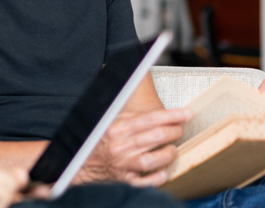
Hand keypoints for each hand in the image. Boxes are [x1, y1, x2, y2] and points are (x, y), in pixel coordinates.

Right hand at [73, 108, 191, 186]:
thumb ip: (124, 107)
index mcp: (116, 127)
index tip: (186, 114)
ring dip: (168, 153)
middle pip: (155, 136)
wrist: (78, 162)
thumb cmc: (99, 139)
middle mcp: (119, 145)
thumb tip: (138, 83)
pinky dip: (157, 178)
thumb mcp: (108, 119)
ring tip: (172, 149)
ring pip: (153, 159)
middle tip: (180, 129)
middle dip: (174, 131)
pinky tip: (164, 172)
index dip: (171, 115)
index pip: (149, 118)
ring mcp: (121, 164)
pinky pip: (145, 181)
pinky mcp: (123, 179)